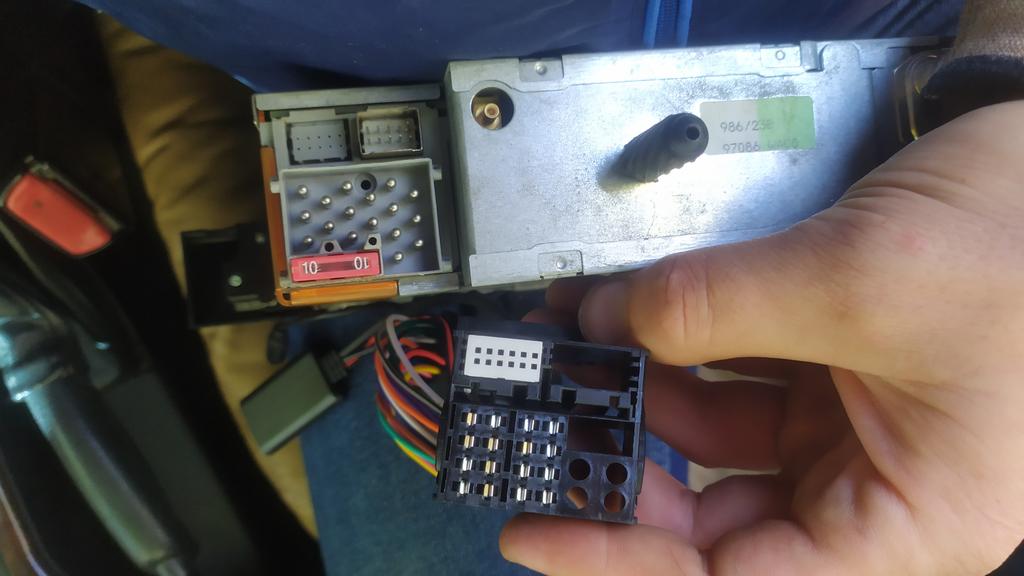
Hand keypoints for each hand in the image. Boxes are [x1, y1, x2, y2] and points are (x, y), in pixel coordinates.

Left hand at [501, 101, 1023, 574]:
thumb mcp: (860, 284)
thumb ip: (719, 309)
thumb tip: (611, 320)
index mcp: (905, 522)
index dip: (626, 564)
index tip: (542, 533)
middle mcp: (870, 489)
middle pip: (714, 517)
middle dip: (624, 464)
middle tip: (552, 421)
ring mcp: (845, 428)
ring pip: (713, 442)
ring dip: (642, 393)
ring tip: (581, 349)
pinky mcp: (828, 371)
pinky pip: (731, 376)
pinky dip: (677, 348)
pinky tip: (630, 317)